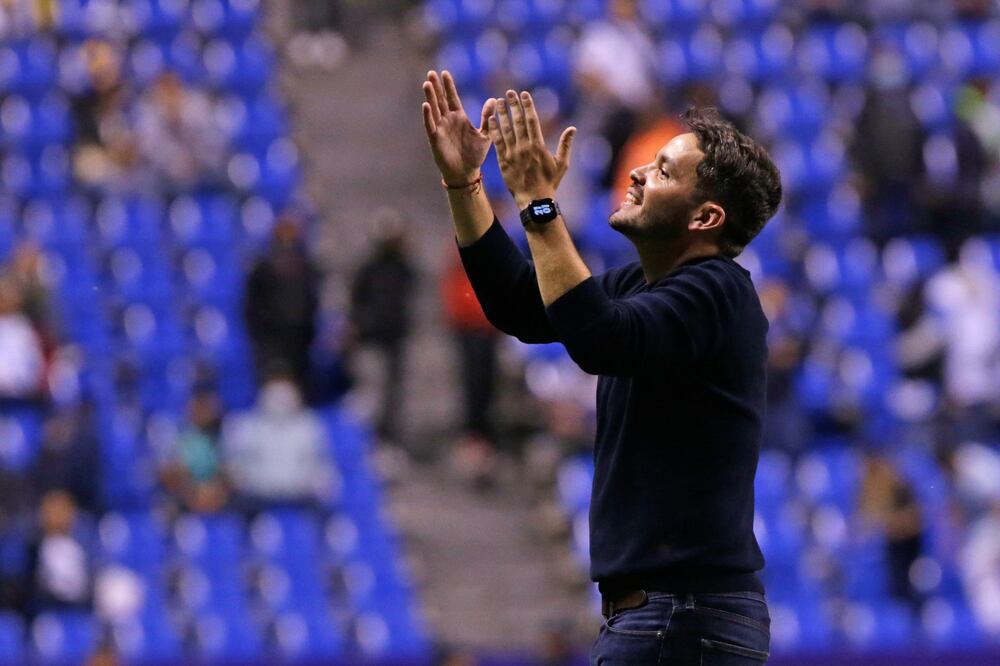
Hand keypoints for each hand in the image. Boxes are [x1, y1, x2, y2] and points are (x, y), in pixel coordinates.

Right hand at [421, 70, 494, 186]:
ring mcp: (440, 128)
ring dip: (430, 97)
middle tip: (431, 72)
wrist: (466, 172)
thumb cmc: (475, 155)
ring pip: (434, 109)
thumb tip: (494, 99)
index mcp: (459, 117)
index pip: (452, 97)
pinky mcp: (435, 139)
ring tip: (427, 83)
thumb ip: (487, 117)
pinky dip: (427, 115)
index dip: (448, 86)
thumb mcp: (485, 134)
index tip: (445, 73)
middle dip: (436, 87)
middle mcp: (448, 120)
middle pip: (440, 100)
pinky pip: (430, 125)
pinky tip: (426, 105)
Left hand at [489, 90, 575, 208]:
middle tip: (509, 92)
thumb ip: (565, 145)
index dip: (527, 105)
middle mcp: (524, 148)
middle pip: (517, 122)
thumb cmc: (550, 183)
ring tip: (498, 101)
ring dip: (502, 114)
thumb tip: (572, 128)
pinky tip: (492, 119)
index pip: (532, 120)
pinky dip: (494, 130)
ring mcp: (512, 154)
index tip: (524, 94)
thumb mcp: (562, 164)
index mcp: (538, 146)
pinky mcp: (503, 162)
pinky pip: (498, 143)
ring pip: (506, 130)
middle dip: (513, 105)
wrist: (534, 201)